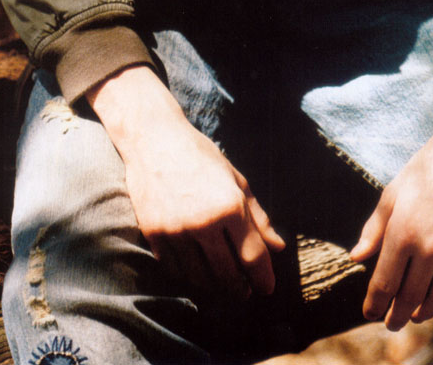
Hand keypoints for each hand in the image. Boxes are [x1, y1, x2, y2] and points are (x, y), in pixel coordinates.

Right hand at [88, 64, 284, 299]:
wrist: (154, 140)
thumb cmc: (201, 156)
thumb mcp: (236, 180)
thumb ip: (258, 217)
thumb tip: (278, 247)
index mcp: (229, 206)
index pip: (252, 256)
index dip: (263, 277)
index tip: (267, 288)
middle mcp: (203, 222)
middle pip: (227, 274)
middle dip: (240, 289)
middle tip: (245, 292)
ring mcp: (176, 231)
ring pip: (199, 278)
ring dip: (215, 287)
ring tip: (223, 285)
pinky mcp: (154, 234)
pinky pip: (175, 270)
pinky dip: (189, 277)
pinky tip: (197, 273)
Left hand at [350, 103, 432, 331]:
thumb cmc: (424, 170)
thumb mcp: (391, 194)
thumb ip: (374, 229)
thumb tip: (356, 257)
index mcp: (402, 233)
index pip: (384, 283)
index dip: (375, 303)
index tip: (370, 313)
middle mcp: (428, 247)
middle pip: (410, 297)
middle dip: (398, 316)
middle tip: (392, 323)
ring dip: (424, 312)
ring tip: (416, 316)